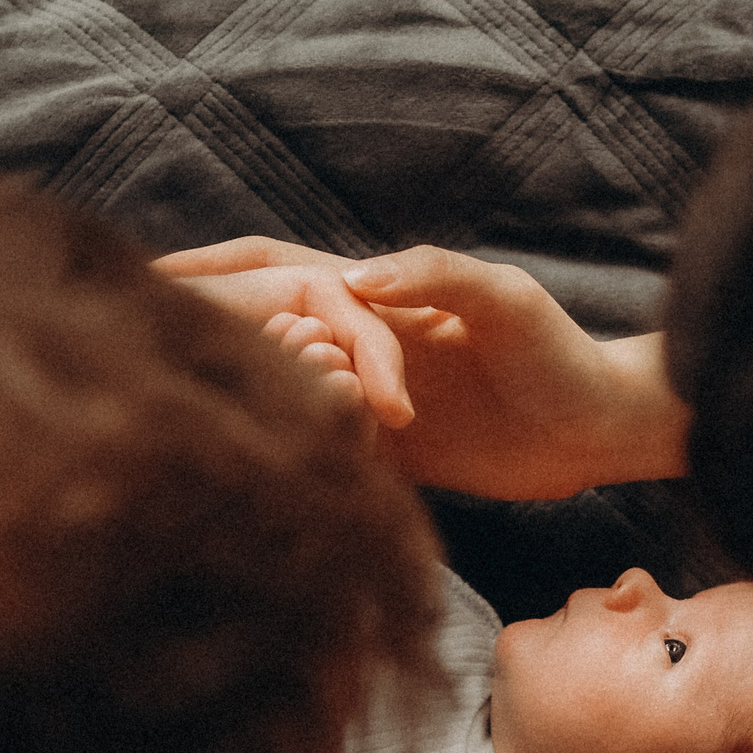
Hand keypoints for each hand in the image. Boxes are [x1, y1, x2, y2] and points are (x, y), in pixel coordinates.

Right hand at [156, 238, 688, 498]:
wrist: (602, 431)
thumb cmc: (561, 354)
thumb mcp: (503, 301)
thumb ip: (433, 278)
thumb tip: (348, 280)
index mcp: (379, 298)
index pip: (276, 271)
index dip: (214, 272)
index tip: (150, 282)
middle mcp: (364, 346)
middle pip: (263, 332)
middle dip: (208, 340)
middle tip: (151, 360)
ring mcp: (372, 401)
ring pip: (284, 396)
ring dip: (253, 407)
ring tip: (215, 431)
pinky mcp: (394, 455)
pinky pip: (322, 454)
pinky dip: (292, 461)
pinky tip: (253, 481)